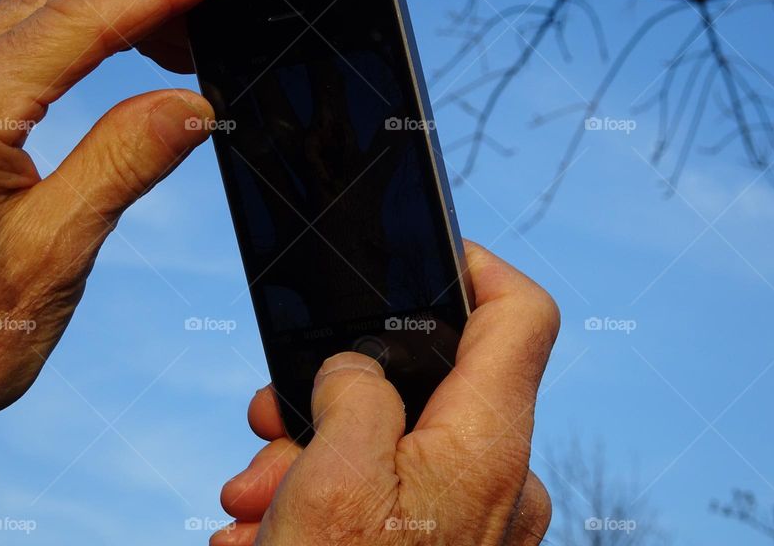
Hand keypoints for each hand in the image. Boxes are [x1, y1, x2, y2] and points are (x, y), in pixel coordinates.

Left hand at [0, 0, 237, 449]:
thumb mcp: (53, 256)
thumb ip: (123, 165)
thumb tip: (190, 106)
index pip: (79, 23)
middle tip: (209, 21)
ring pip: (27, 12)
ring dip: (109, 15)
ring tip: (175, 47)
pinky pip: (4, 42)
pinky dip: (70, 38)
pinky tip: (110, 61)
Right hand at [212, 242, 560, 545]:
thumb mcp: (334, 478)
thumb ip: (356, 389)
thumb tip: (356, 369)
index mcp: (487, 445)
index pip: (521, 316)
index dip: (478, 267)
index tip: (427, 255)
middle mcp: (497, 481)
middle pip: (427, 385)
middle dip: (335, 398)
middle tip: (268, 431)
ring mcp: (474, 523)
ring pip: (393, 445)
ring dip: (312, 460)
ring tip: (251, 505)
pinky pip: (391, 499)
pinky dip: (327, 502)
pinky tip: (269, 537)